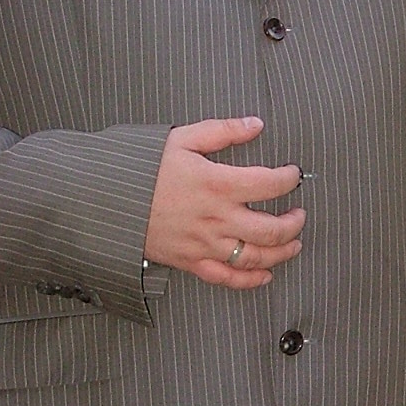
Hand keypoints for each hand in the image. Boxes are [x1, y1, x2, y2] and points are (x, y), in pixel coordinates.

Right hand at [145, 116, 304, 287]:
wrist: (105, 200)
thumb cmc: (140, 168)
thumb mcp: (182, 138)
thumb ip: (223, 131)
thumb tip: (255, 125)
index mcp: (217, 184)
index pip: (270, 184)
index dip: (289, 179)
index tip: (293, 175)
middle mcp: (216, 218)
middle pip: (272, 229)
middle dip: (294, 222)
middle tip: (300, 214)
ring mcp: (205, 244)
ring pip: (256, 257)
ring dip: (282, 252)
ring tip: (294, 243)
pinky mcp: (191, 262)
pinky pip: (228, 278)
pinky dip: (251, 280)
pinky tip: (265, 274)